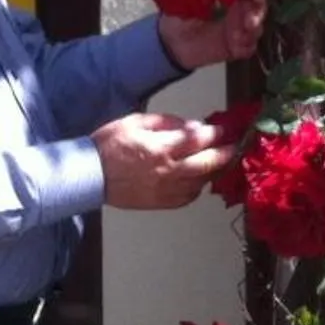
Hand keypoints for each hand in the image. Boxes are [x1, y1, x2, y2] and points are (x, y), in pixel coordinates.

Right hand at [91, 112, 238, 210]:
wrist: (90, 175)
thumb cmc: (110, 145)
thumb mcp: (135, 121)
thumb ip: (166, 122)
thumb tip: (192, 126)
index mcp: (161, 147)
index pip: (199, 139)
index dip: (215, 133)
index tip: (223, 129)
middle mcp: (168, 170)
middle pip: (208, 163)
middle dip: (225, 153)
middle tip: (234, 147)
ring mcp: (166, 190)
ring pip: (201, 182)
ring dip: (213, 171)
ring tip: (218, 162)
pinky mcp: (161, 203)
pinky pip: (188, 197)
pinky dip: (197, 188)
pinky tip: (197, 180)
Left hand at [158, 0, 268, 71]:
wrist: (172, 45)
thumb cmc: (178, 18)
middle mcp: (236, 11)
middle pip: (260, 7)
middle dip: (258, 12)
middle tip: (248, 22)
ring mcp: (238, 30)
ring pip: (258, 28)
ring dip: (250, 32)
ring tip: (235, 37)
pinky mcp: (236, 48)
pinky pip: (250, 47)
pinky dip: (245, 47)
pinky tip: (234, 47)